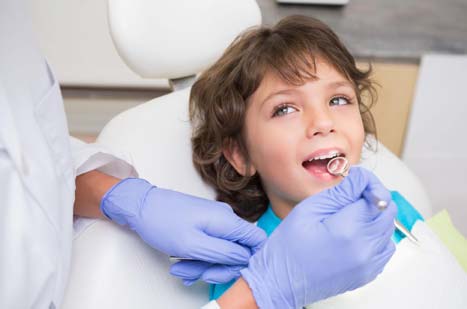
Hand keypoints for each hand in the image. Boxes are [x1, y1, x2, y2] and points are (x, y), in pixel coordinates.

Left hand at [100, 178, 265, 283]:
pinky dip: (197, 258)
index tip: (228, 270)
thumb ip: (224, 253)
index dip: (248, 259)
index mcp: (227, 221)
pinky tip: (182, 264)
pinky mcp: (204, 225)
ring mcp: (214, 221)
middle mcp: (225, 219)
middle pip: (237, 251)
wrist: (141, 207)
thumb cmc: (162, 222)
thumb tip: (245, 258)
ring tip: (181, 269)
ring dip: (203, 266)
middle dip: (218, 267)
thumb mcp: (193, 245)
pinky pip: (209, 247)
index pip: (257, 240)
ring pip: (221, 252)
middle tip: (198, 274)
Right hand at [240, 167, 396, 307]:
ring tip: (350, 216)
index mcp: (348, 230)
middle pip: (387, 212)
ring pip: (388, 229)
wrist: (281, 282)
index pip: (376, 196)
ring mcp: (368, 264)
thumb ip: (340, 192)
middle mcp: (364, 249)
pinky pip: (384, 248)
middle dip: (373, 197)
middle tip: (351, 196)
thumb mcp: (309, 209)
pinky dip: (375, 236)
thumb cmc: (288, 248)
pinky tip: (355, 233)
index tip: (356, 182)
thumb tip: (361, 178)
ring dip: (374, 217)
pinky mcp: (368, 274)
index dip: (367, 184)